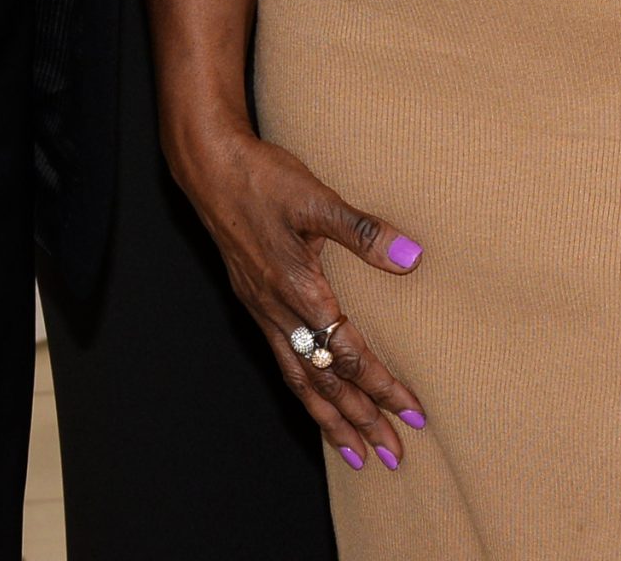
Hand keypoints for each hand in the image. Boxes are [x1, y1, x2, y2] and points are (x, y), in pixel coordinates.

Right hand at [167, 115, 427, 474]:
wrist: (209, 167)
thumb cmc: (263, 178)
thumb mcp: (315, 197)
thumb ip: (361, 230)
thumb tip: (410, 256)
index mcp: (298, 288)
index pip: (346, 353)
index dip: (379, 385)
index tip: (411, 411)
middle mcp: (279, 309)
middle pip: (324, 380)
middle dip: (360, 419)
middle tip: (394, 453)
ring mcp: (263, 309)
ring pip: (299, 378)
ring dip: (330, 417)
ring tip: (356, 452)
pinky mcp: (254, 301)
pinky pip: (282, 360)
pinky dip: (303, 388)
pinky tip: (314, 398)